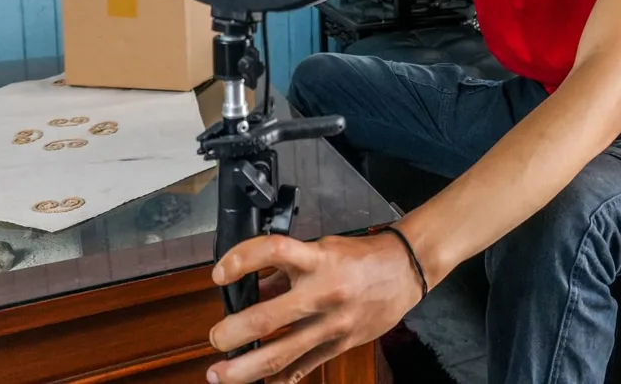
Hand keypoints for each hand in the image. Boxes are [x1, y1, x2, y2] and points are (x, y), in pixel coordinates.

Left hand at [206, 231, 424, 383]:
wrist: (405, 271)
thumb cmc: (361, 258)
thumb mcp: (322, 249)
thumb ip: (287, 270)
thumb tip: (253, 289)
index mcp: (318, 259)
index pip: (274, 251)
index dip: (241, 260)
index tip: (219, 274)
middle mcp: (324, 292)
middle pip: (268, 318)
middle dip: (233, 332)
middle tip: (215, 338)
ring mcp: (332, 323)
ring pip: (282, 354)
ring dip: (244, 369)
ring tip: (219, 374)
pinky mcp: (340, 344)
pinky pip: (303, 367)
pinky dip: (279, 378)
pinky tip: (261, 382)